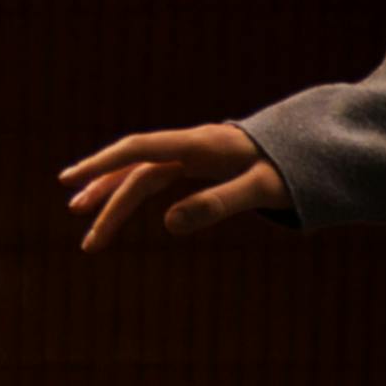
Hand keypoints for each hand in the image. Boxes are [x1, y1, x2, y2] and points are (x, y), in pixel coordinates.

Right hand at [61, 121, 290, 251]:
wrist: (315, 147)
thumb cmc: (293, 170)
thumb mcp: (261, 190)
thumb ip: (218, 203)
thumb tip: (167, 224)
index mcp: (201, 145)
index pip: (139, 150)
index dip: (102, 164)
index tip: (71, 180)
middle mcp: (191, 145)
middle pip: (137, 171)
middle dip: (107, 201)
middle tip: (87, 241)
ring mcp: (194, 153)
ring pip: (143, 174)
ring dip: (115, 197)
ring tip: (87, 224)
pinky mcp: (200, 163)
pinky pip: (158, 176)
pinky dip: (135, 190)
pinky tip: (119, 204)